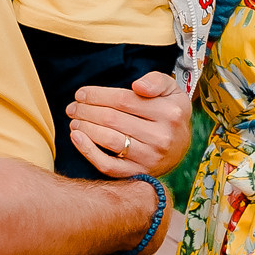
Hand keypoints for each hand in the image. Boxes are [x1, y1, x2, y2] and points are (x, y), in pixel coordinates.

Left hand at [66, 69, 190, 177]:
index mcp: (169, 112)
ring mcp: (150, 157)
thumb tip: (137, 86)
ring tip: (74, 120)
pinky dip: (88, 151)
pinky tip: (76, 138)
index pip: (123, 99)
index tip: (81, 93)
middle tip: (73, 107)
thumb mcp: (171, 90)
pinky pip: (108, 165)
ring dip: (85, 128)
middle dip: (86, 110)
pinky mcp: (139, 173)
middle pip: (112, 119)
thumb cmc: (169, 113)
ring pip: (108, 140)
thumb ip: (156, 81)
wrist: (182, 147)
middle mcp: (161, 136)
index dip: (97, 95)